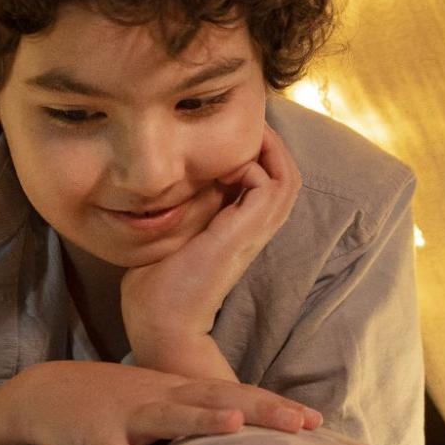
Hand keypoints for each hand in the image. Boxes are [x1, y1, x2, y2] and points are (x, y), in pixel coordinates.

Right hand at [0, 360, 321, 444]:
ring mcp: (125, 412)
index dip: (273, 406)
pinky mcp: (92, 434)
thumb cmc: (105, 405)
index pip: (234, 395)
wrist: (40, 393)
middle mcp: (158, 395)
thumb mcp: (153, 406)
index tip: (315, 421)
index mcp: (177, 390)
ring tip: (234, 427)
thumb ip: (192, 420)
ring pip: (168, 416)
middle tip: (300, 422)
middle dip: (259, 409)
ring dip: (200, 421)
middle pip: (215, 398)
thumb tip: (241, 443)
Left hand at [121, 121, 302, 353]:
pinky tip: (224, 164)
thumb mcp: (171, 231)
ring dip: (269, 150)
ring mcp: (253, 232)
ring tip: (243, 134)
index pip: (265, 180)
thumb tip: (175, 172)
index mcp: (239, 228)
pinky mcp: (244, 233)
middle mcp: (253, 229)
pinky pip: (272, 186)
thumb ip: (182, 204)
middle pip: (286, 175)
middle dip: (269, 143)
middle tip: (243, 124)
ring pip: (287, 178)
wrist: (160, 320)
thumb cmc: (157, 283)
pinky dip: (255, 166)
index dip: (253, 152)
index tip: (223, 134)